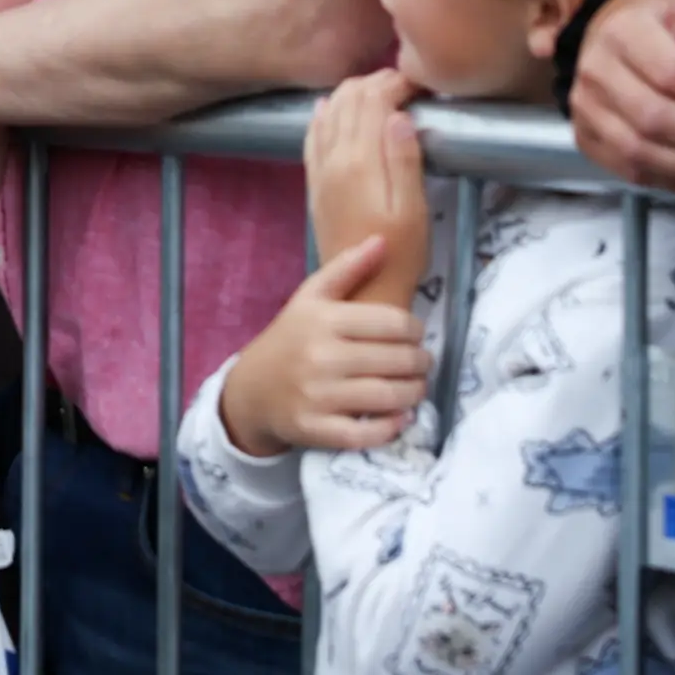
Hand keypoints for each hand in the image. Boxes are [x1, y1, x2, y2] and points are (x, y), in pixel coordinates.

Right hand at [215, 239, 429, 455]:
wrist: (251, 390)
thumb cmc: (289, 338)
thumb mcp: (310, 296)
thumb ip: (347, 267)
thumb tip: (382, 240)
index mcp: (324, 320)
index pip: (392, 322)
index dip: (415, 329)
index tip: (417, 334)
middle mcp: (322, 357)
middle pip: (396, 360)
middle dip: (421, 362)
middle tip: (423, 363)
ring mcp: (318, 396)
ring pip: (388, 396)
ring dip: (415, 393)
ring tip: (418, 387)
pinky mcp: (316, 429)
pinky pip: (366, 434)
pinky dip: (392, 428)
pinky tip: (401, 418)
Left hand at [303, 71, 428, 306]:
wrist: (360, 293)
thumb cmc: (399, 253)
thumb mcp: (413, 209)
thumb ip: (405, 160)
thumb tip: (398, 114)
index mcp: (360, 161)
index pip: (372, 99)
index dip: (396, 83)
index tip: (421, 84)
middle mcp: (333, 158)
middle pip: (349, 99)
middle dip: (376, 82)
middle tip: (406, 85)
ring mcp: (320, 170)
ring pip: (329, 112)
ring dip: (352, 94)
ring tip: (381, 92)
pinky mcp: (315, 184)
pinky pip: (312, 136)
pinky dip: (323, 115)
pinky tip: (328, 108)